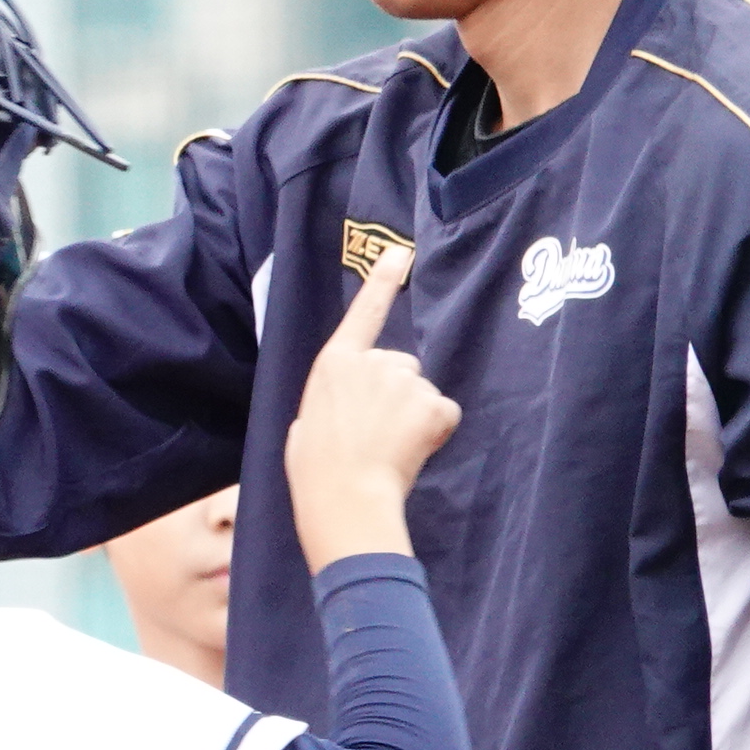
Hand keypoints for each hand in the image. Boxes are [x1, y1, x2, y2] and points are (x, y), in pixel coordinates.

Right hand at [281, 259, 459, 567]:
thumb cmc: (315, 469)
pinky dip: (435, 432)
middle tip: (376, 434)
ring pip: (423, 394)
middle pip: (401, 367)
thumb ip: (332, 399)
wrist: (343, 497)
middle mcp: (372, 362)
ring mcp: (405, 381)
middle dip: (397, 395)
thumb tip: (348, 406)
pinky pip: (444, 414)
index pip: (363, 314)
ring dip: (414, 417)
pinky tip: (412, 451)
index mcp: (334, 363)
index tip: (399, 252)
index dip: (381, 281)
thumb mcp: (305, 422)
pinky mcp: (432, 404)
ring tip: (390, 448)